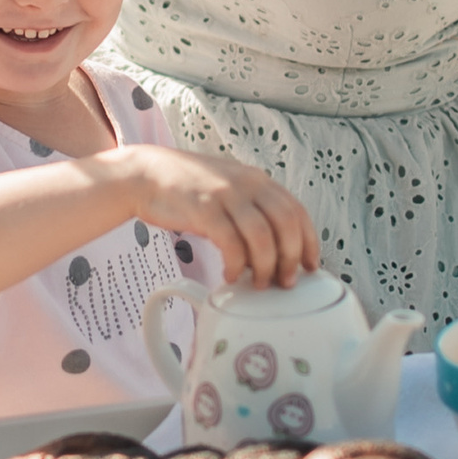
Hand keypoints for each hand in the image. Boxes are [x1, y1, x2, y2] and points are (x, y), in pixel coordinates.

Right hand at [103, 144, 318, 287]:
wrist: (146, 174)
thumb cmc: (189, 190)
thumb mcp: (229, 189)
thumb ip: (252, 211)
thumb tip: (274, 251)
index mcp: (258, 180)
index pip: (297, 211)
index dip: (309, 242)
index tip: (311, 266)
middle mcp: (247, 184)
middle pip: (286, 224)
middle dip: (291, 258)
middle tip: (285, 281)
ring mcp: (226, 195)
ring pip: (262, 236)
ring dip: (265, 266)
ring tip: (257, 283)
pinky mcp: (203, 209)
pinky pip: (230, 243)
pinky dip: (235, 264)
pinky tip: (229, 275)